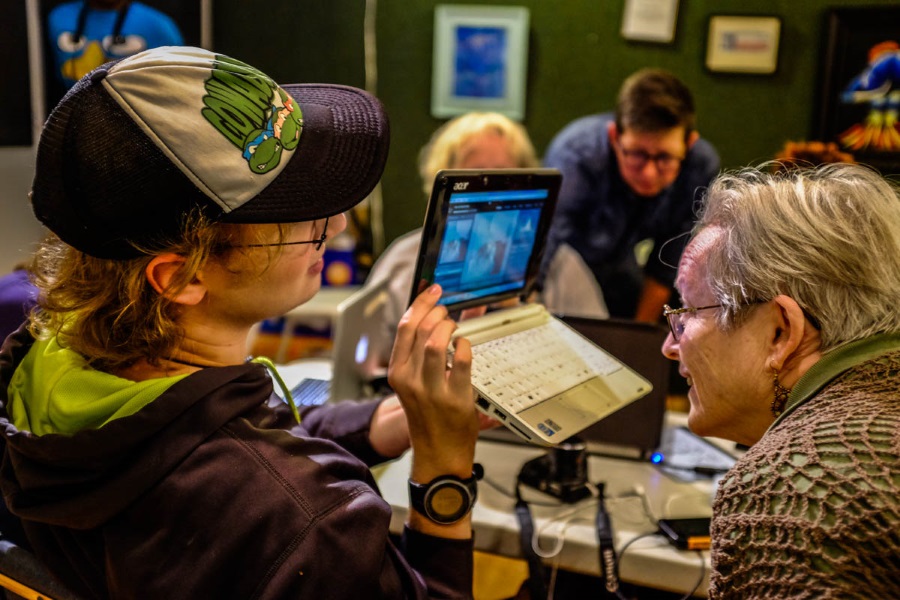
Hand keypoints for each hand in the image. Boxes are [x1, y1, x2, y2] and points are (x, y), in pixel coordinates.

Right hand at [388, 284, 478, 482]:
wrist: (438, 454)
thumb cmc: (429, 416)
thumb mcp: (417, 382)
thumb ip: (425, 351)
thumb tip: (442, 316)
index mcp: (398, 372)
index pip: (405, 327)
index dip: (420, 303)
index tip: (433, 290)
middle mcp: (410, 380)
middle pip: (420, 330)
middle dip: (438, 312)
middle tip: (449, 311)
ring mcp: (431, 390)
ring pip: (436, 343)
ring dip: (449, 327)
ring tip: (456, 328)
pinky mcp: (454, 398)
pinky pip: (461, 362)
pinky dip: (466, 347)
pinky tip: (467, 345)